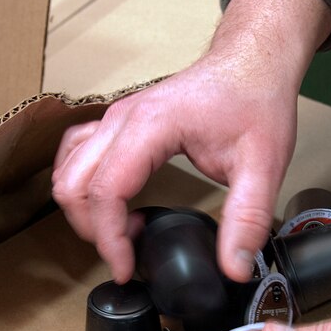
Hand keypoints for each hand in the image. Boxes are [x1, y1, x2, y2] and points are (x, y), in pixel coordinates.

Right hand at [51, 0, 330, 282]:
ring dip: (83, 209)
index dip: (108, 239)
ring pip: (67, 170)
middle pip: (73, 184)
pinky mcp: (118, 121)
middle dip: (92, 230)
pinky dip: (84, 186)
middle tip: (126, 256)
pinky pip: (76, 154)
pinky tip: (116, 203)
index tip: (125, 270)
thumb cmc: (255, 100)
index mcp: (150, 126)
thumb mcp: (263, 164)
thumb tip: (235, 269)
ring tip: (123, 231)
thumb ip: (247, 218)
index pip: (105, 191)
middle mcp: (122, 118)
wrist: (252, 60)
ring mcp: (115, 117)